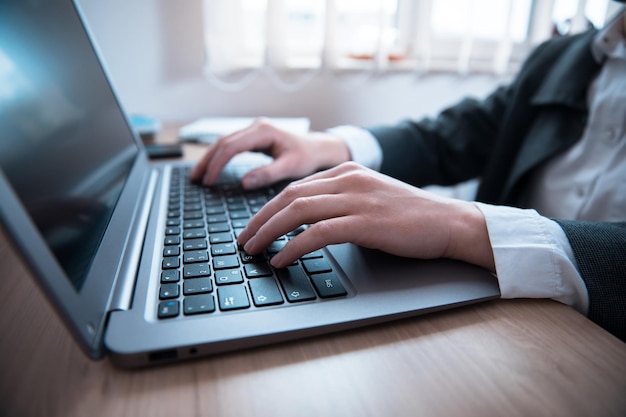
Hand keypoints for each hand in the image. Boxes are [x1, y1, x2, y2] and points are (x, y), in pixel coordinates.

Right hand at [190, 118, 350, 188]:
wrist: (319, 147)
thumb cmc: (308, 156)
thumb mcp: (290, 167)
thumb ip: (268, 174)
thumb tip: (244, 183)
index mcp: (263, 131)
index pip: (231, 146)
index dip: (217, 164)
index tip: (209, 182)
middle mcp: (256, 126)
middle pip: (223, 142)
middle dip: (207, 161)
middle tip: (195, 179)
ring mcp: (254, 130)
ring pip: (224, 142)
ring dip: (210, 158)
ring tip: (198, 175)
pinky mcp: (254, 137)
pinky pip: (231, 145)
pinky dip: (219, 156)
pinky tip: (212, 168)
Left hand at [238, 162, 495, 270]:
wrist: (449, 222)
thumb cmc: (411, 216)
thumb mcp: (370, 199)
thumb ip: (341, 203)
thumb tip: (308, 226)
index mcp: (347, 171)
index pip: (295, 187)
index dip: (268, 208)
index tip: (253, 226)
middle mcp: (348, 179)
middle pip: (289, 196)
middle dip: (259, 219)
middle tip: (243, 240)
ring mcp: (357, 199)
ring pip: (297, 211)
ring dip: (268, 232)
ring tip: (252, 250)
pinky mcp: (365, 222)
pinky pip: (317, 233)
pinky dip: (293, 247)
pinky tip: (281, 259)